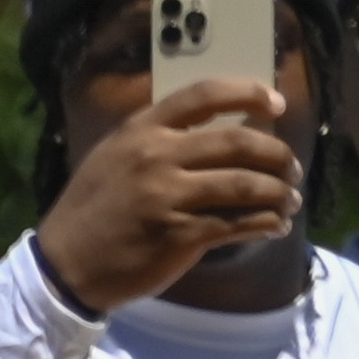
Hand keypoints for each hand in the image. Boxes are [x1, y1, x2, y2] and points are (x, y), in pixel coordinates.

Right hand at [34, 80, 304, 311]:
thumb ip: (160, 138)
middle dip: (278, 155)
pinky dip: (267, 223)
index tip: (277, 103)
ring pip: (247, 184)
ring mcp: (167, 196)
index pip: (203, 95)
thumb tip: (223, 127)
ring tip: (290, 201)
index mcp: (140, 130)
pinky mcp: (180, 235)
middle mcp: (155, 156)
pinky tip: (275, 226)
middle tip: (293, 169)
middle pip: (239, 142)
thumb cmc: (95, 209)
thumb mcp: (115, 157)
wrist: (65, 265)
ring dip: (280, 193)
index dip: (248, 93)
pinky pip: (240, 223)